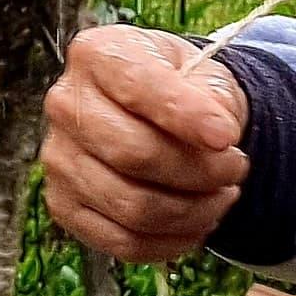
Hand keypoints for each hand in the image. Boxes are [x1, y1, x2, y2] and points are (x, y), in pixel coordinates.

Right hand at [41, 25, 250, 263]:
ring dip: (193, 211)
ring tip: (223, 196)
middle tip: (237, 169)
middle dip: (200, 170)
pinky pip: (122, 241)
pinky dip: (171, 242)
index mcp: (97, 53)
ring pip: (131, 205)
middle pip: (134, 154)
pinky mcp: (65, 205)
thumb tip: (218, 136)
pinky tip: (198, 224)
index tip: (228, 136)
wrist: (159, 115)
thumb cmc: (183, 88)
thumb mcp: (206, 73)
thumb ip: (213, 97)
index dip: (186, 115)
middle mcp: (64, 103)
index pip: (138, 87)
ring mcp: (58, 159)